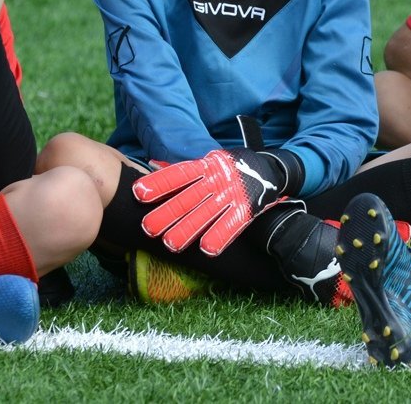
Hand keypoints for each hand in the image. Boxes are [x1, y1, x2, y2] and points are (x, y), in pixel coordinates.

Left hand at [134, 148, 286, 255]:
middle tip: (148, 228)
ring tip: (170, 244)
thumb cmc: (232, 168)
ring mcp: (232, 194)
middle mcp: (216, 180)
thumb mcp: (210, 162)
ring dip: (188, 229)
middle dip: (167, 213)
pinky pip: (231, 223)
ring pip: (206, 213)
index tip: (139, 193)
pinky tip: (207, 249)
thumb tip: (154, 165)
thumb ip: (186, 170)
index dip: (159, 183)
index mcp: (206, 166)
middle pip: (188, 197)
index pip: (179, 174)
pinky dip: (220, 236)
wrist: (271, 169)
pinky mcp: (246, 208)